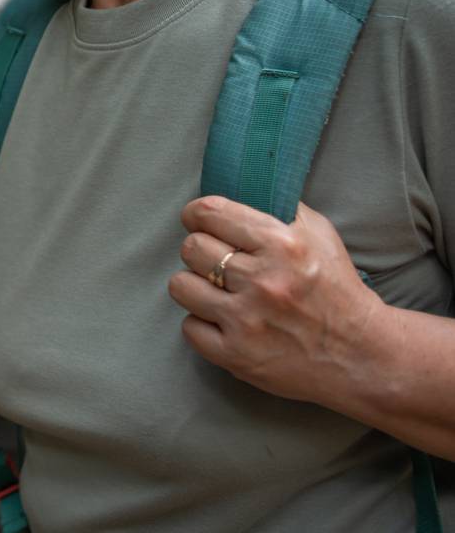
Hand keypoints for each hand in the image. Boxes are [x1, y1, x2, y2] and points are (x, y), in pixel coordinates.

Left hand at [167, 194, 384, 407]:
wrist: (363, 356)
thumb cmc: (337, 290)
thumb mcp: (320, 235)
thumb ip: (279, 208)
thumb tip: (239, 188)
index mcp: (282, 245)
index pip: (209, 213)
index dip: (196, 215)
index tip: (198, 221)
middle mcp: (262, 281)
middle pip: (191, 248)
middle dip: (201, 251)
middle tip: (217, 261)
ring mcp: (246, 320)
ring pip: (181, 286)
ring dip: (197, 287)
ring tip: (218, 292)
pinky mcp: (236, 355)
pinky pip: (189, 327)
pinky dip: (204, 324)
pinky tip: (225, 322)